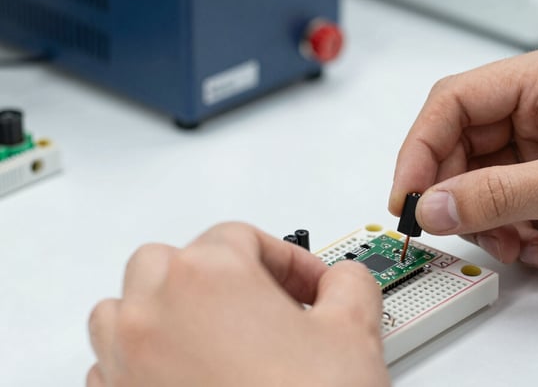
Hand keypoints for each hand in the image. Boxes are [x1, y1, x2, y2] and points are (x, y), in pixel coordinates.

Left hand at [87, 222, 388, 386]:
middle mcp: (153, 313)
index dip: (289, 260)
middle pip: (172, 260)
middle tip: (264, 306)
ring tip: (215, 337)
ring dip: (165, 311)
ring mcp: (124, 363)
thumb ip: (350, 283)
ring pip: (125, 308)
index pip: (243, 237)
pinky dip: (143, 361)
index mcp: (209, 277)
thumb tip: (343, 280)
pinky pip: (112, 365)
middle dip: (219, 276)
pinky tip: (189, 380)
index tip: (311, 288)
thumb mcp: (354, 331)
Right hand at [389, 42, 537, 273]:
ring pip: (481, 180)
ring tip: (512, 245)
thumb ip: (497, 195)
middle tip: (446, 226)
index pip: (455, 102)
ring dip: (487, 220)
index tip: (406, 193)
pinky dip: (512, 232)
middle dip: (455, 192)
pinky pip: (507, 203)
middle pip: (463, 144)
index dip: (421, 148)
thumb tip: (434, 203)